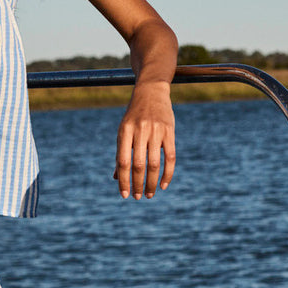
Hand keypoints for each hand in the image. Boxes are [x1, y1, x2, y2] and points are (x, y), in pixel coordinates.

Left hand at [113, 83, 175, 198]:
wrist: (151, 90)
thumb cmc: (134, 115)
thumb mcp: (123, 130)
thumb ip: (121, 152)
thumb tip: (117, 177)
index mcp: (124, 131)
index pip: (123, 161)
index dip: (123, 180)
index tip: (124, 195)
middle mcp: (140, 130)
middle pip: (138, 165)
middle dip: (137, 184)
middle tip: (138, 197)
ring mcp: (156, 130)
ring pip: (154, 164)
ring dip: (151, 182)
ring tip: (149, 194)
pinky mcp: (170, 131)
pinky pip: (170, 157)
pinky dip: (167, 174)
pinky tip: (164, 185)